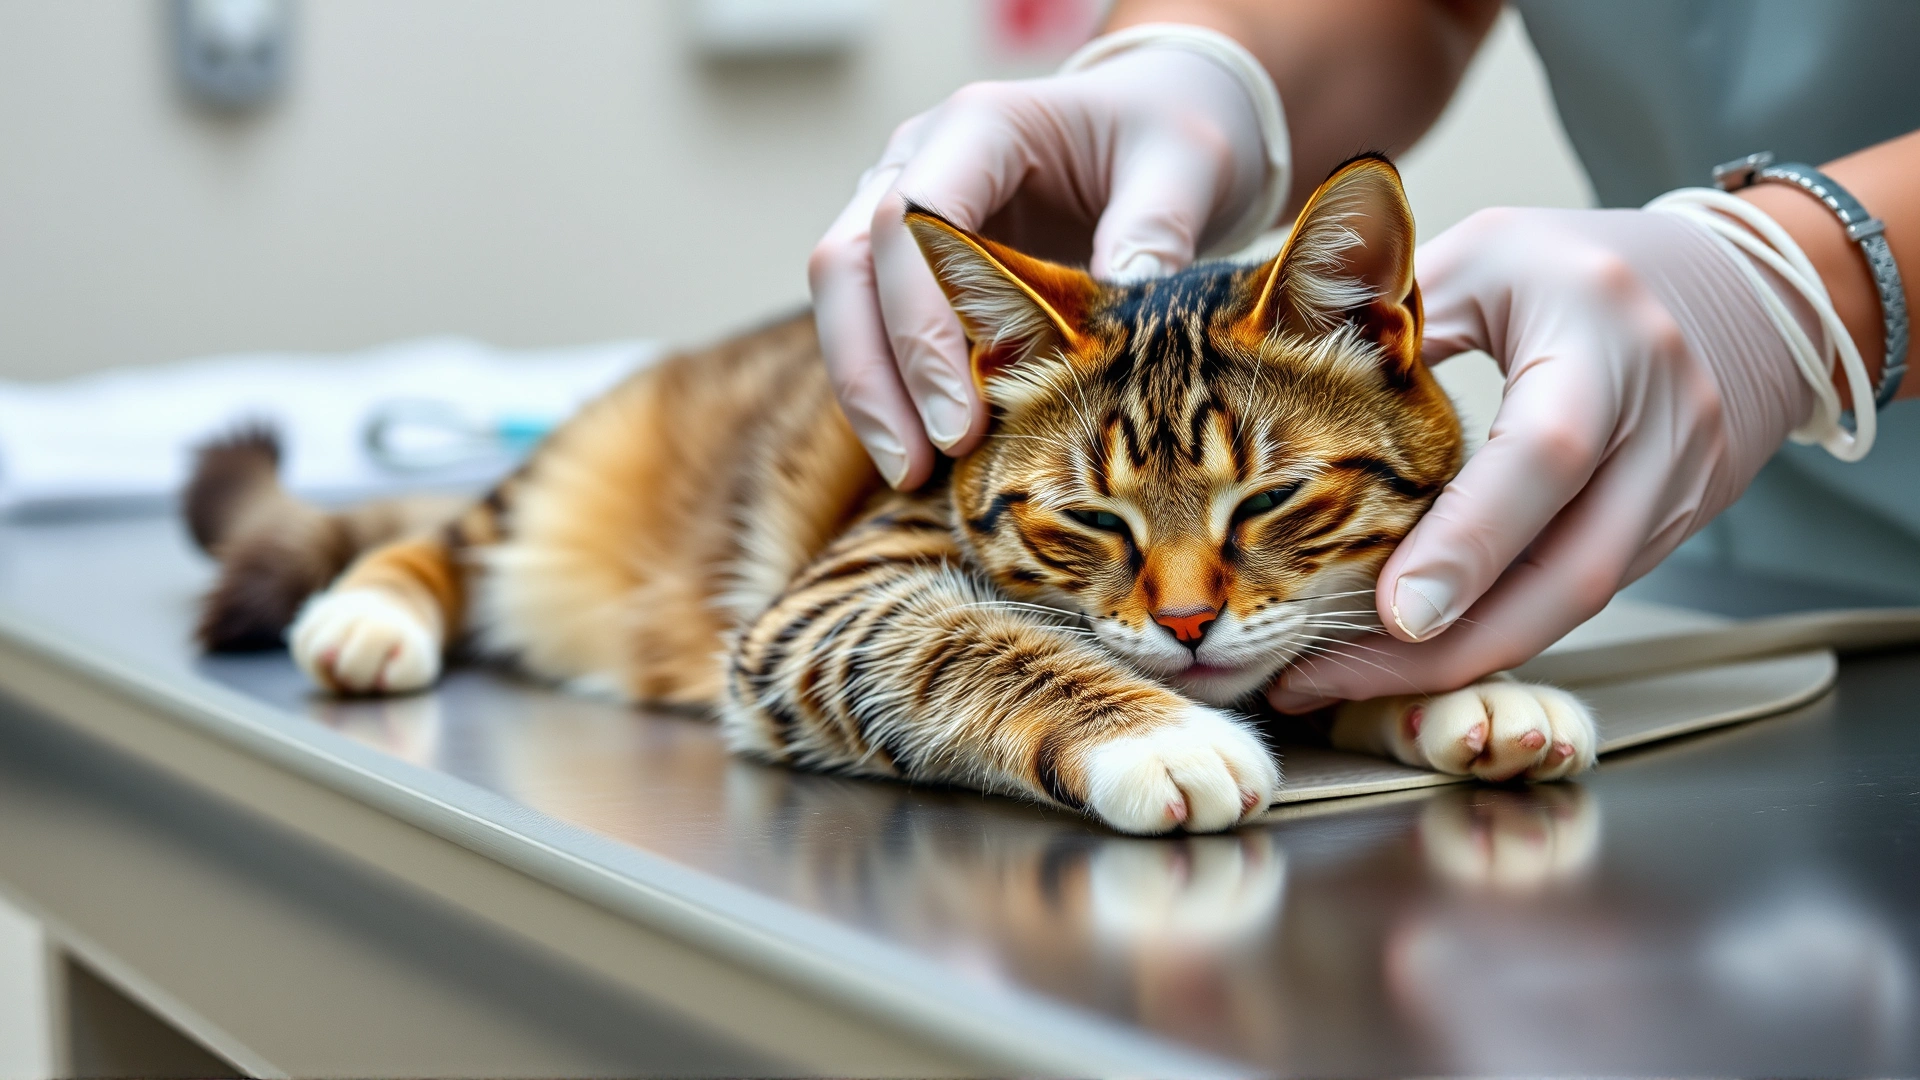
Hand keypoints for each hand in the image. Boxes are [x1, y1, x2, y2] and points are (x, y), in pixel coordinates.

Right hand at [809, 42, 1271, 487]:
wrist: (1149, 122)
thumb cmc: (1165, 139)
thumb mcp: (1187, 165)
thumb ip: (1157, 226)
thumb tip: (1127, 297)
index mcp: (979, 126)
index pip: (908, 222)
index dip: (921, 325)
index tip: (963, 422)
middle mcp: (915, 160)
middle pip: (847, 265)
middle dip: (874, 373)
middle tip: (918, 466)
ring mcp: (894, 207)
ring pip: (839, 298)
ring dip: (866, 390)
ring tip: (911, 475)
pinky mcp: (901, 258)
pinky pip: (867, 324)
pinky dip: (887, 387)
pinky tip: (923, 453)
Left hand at [1271, 206, 1816, 707]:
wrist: (1747, 289)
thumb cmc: (1587, 267)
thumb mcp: (1486, 256)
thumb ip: (1396, 316)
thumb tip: (1288, 383)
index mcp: (1602, 341)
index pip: (1543, 458)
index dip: (1469, 542)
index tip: (1394, 612)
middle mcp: (1658, 429)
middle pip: (1569, 575)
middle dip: (1448, 649)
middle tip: (1329, 676)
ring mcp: (1675, 494)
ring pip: (1573, 608)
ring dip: (1459, 659)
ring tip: (1344, 678)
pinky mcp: (1670, 536)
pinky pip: (1576, 601)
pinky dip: (1495, 633)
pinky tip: (1413, 653)